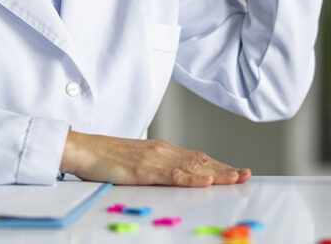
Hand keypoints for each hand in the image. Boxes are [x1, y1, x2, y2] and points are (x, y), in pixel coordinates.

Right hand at [60, 130, 250, 186]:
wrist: (84, 149)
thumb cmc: (107, 158)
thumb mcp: (138, 162)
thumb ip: (157, 169)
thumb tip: (174, 179)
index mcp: (163, 150)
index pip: (198, 158)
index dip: (219, 165)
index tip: (236, 171)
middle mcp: (163, 151)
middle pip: (201, 161)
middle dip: (224, 169)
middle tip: (246, 175)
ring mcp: (155, 159)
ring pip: (192, 167)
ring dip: (216, 174)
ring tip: (235, 178)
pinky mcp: (143, 170)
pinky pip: (171, 175)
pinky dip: (190, 179)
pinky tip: (204, 182)